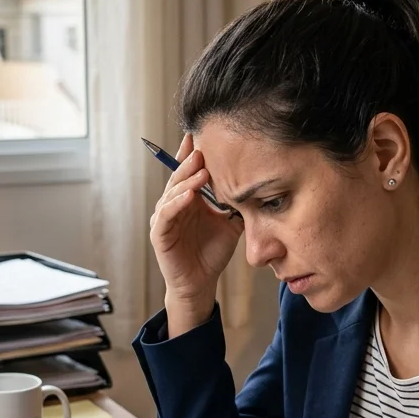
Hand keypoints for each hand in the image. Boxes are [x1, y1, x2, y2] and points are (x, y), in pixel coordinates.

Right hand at [149, 133, 243, 334]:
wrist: (201, 283)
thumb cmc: (212, 253)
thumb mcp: (231, 224)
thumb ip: (238, 204)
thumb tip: (259, 185)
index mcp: (189, 198)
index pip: (189, 171)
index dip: (193, 153)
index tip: (204, 134)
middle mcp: (173, 204)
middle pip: (179, 176)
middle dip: (190, 160)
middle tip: (203, 146)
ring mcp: (164, 218)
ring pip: (172, 192)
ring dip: (186, 180)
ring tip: (201, 168)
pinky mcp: (159, 234)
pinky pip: (166, 215)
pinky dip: (176, 203)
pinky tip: (190, 196)